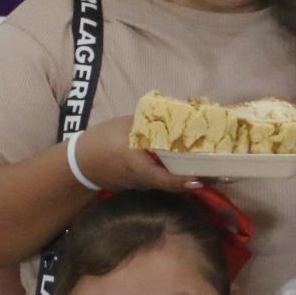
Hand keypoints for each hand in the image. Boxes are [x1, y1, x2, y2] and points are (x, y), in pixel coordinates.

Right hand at [72, 115, 206, 193]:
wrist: (79, 164)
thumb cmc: (101, 142)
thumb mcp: (124, 126)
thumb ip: (149, 121)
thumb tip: (179, 109)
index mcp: (138, 167)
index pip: (165, 180)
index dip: (184, 181)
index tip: (202, 179)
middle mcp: (144, 181)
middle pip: (173, 184)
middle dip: (195, 177)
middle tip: (217, 169)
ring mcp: (142, 185)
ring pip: (169, 183)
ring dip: (187, 175)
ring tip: (209, 164)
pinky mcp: (141, 183)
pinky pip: (162, 180)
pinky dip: (175, 173)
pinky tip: (186, 163)